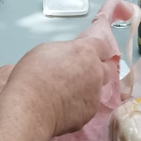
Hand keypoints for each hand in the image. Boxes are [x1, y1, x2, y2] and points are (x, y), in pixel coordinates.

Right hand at [0, 0, 125, 140]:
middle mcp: (95, 72)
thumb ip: (66, 53)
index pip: (104, 43)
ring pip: (96, 88)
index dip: (103, 40)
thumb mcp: (46, 52)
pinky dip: (78, 104)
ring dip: (86, 87)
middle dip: (98, 67)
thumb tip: (68, 62)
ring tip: (64, 92)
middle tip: (81, 69)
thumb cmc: (32, 74)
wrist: (28, 109)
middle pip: (107, 67)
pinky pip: (87, 105)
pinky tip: (61, 107)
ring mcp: (94, 95)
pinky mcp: (88, 114)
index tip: (112, 26)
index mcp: (85, 52)